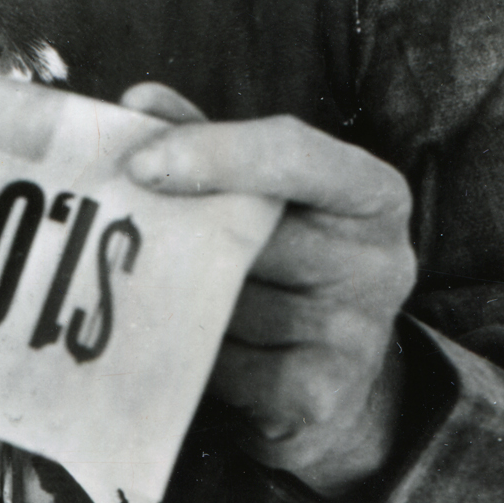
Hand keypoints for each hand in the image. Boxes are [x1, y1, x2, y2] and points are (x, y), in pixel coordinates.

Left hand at [123, 89, 415, 498]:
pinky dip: (188, 351)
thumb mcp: (272, 197)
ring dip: (179, 297)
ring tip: (171, 293)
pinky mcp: (316, 399)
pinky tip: (190, 344)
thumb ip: (209, 141)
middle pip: (245, 232)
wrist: (344, 390)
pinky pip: (218, 363)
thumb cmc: (294, 264)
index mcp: (375, 195)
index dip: (213, 149)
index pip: (293, 152)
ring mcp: (353, 338)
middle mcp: (379, 263)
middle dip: (179, 234)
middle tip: (124, 232)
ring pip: (222, 300)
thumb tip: (140, 104)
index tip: (139, 163)